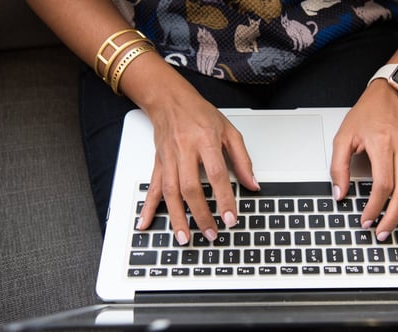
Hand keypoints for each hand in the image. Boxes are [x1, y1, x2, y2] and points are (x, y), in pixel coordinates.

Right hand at [135, 85, 258, 244]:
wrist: (170, 99)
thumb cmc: (200, 114)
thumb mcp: (229, 131)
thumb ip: (242, 159)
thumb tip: (253, 185)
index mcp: (205, 141)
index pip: (217, 174)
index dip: (224, 198)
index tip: (231, 218)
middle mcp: (184, 150)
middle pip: (191, 187)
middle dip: (201, 214)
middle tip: (211, 233)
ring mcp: (168, 158)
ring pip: (170, 192)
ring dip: (177, 218)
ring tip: (184, 238)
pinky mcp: (158, 163)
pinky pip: (152, 187)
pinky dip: (148, 207)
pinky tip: (145, 223)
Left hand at [331, 79, 397, 242]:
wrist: (393, 94)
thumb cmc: (368, 113)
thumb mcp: (344, 135)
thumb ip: (338, 166)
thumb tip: (339, 193)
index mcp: (383, 144)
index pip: (383, 183)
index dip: (375, 206)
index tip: (366, 220)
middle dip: (394, 217)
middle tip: (383, 233)